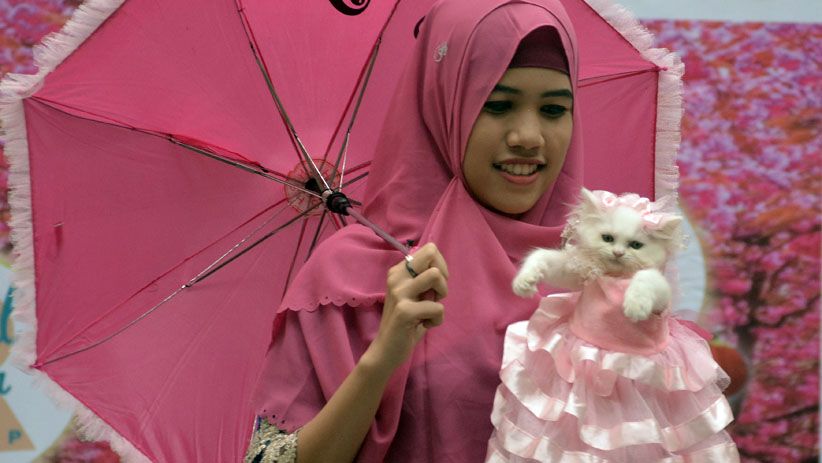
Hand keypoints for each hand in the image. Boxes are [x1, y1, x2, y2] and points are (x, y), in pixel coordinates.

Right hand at [362, 243, 448, 373]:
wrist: (387, 349)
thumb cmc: (406, 321)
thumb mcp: (414, 295)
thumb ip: (424, 280)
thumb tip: (440, 266)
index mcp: (399, 271)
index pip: (430, 250)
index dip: (441, 267)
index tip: (434, 287)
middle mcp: (396, 277)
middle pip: (432, 255)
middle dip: (443, 277)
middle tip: (434, 296)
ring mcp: (399, 292)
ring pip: (435, 276)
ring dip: (440, 297)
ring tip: (430, 309)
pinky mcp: (404, 310)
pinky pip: (438, 307)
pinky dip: (437, 320)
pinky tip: (423, 325)